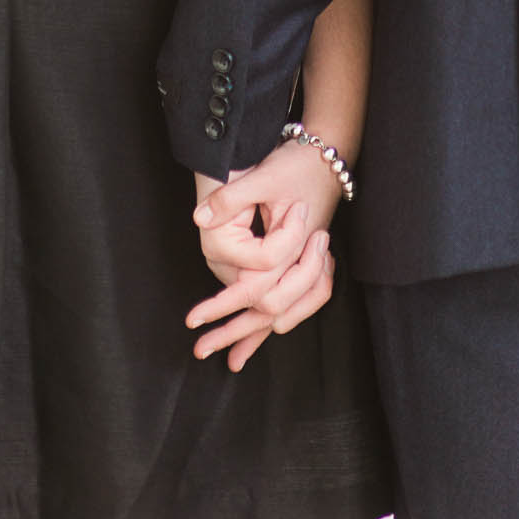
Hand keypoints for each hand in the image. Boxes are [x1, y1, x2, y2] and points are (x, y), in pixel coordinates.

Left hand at [186, 142, 342, 369]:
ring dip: (253, 336)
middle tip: (201, 348)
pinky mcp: (305, 264)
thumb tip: (200, 219)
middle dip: (235, 331)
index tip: (193, 319)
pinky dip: (271, 325)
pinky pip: (291, 303)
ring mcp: (306, 265)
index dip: (221, 305)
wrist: (325, 157)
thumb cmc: (295, 166)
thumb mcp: (262, 178)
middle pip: (268, 310)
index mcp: (288, 246)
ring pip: (281, 313)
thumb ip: (231, 199)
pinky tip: (255, 345)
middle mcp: (300, 262)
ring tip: (230, 360)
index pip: (254, 287)